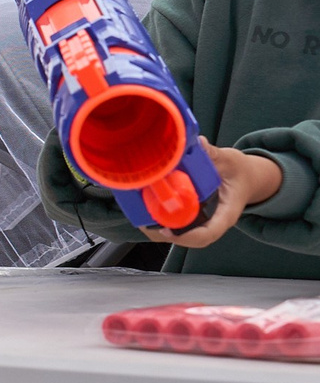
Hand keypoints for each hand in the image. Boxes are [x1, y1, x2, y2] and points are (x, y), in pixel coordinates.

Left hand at [147, 145, 283, 248]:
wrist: (245, 178)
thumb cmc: (238, 172)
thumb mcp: (230, 161)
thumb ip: (214, 154)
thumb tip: (199, 143)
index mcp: (226, 214)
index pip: (208, 234)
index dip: (187, 237)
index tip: (167, 229)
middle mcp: (211, 222)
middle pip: (185, 239)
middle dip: (161, 232)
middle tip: (142, 217)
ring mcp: (199, 221)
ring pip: (174, 233)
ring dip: (155, 224)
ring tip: (138, 208)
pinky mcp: (190, 216)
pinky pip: (172, 222)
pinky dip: (157, 215)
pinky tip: (143, 201)